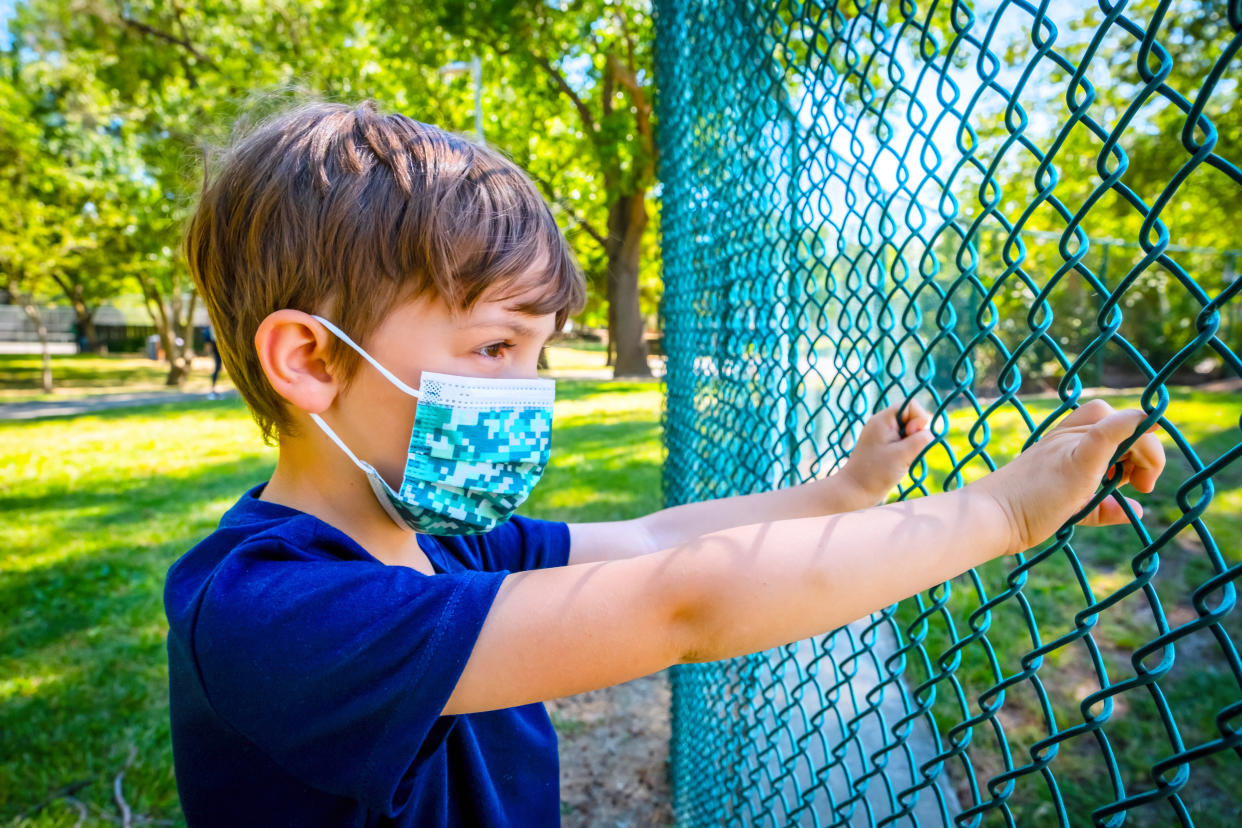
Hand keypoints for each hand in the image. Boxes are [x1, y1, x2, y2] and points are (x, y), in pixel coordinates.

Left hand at [840, 399, 934, 504]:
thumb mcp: (903, 455)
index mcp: (883, 420)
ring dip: (912, 446)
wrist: (855, 491)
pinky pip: (904, 443)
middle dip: (916, 434)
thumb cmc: (876, 473)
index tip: (911, 435)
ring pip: (909, 433)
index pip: (910, 405)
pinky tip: (899, 464)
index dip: (918, 418)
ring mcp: (883, 436)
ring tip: (901, 460)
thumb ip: (920, 440)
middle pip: (911, 418)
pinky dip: (907, 452)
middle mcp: (882, 424)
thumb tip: (930, 432)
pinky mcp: (885, 447)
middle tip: (906, 451)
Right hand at [968, 399, 1165, 555]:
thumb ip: (1103, 507)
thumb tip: (1135, 510)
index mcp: (1064, 442)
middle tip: (1140, 484)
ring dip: (1145, 450)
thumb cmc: (1023, 513)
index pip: (1108, 421)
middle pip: (1119, 419)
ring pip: (1122, 423)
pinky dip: (1130, 425)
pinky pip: (1108, 431)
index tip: (1133, 477)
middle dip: (1143, 448)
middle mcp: (1067, 435)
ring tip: (1140, 485)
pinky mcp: (1075, 459)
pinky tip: (1147, 430)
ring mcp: (1068, 443)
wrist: (991, 516)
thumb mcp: (1074, 507)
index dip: (1132, 440)